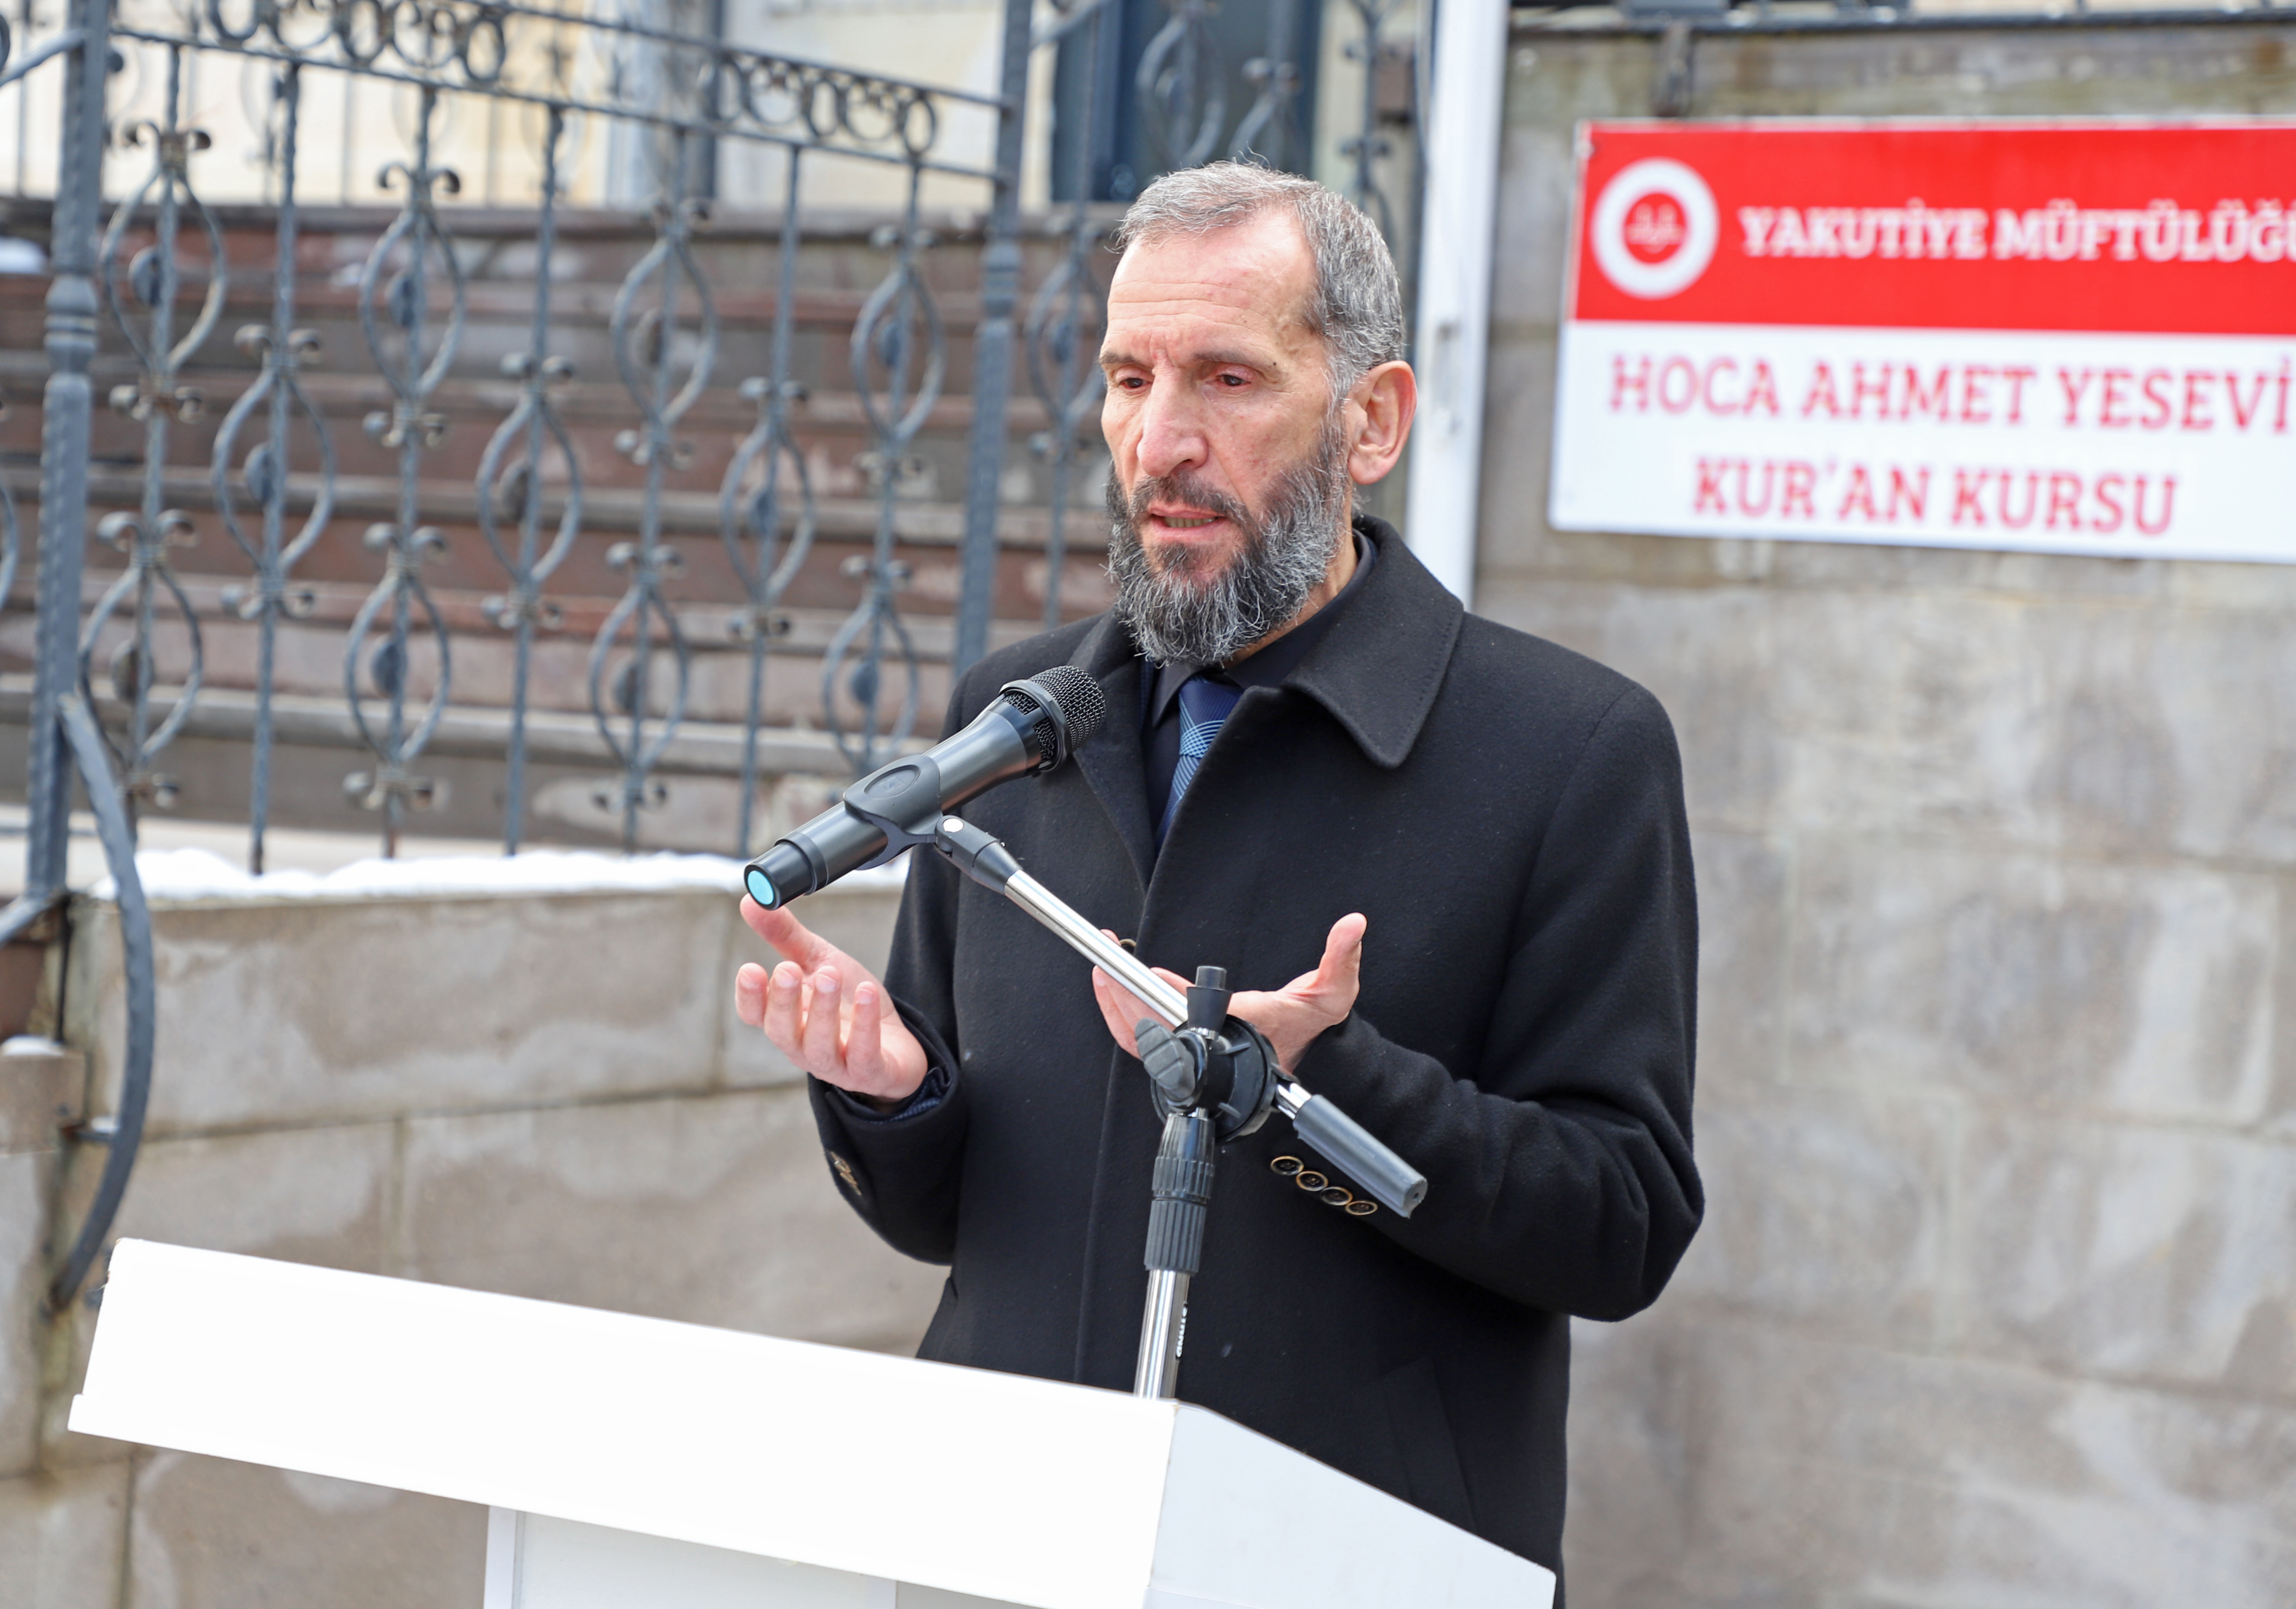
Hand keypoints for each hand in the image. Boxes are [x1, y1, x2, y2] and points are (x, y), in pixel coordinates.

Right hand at [736, 897, 929, 1108]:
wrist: (897, 1045)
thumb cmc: (850, 1006)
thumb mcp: (820, 962)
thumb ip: (786, 936)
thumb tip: (751, 900)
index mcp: (787, 1019)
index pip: (755, 1015)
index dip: (749, 996)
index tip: (750, 968)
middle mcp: (804, 1046)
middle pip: (782, 1031)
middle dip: (783, 1001)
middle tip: (787, 969)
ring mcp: (836, 1064)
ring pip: (819, 1046)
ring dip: (822, 1010)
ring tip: (829, 975)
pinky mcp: (870, 1072)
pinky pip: (863, 1054)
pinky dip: (864, 1026)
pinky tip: (868, 994)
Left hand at [1090, 913, 1366, 1075]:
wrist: (1304, 1061)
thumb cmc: (1311, 1027)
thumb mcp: (1335, 990)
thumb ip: (1341, 956)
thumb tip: (1353, 925)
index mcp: (1243, 1027)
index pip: (1198, 1016)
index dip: (1170, 998)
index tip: (1151, 975)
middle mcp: (1213, 1042)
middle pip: (1157, 1030)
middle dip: (1126, 998)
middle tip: (1105, 965)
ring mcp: (1194, 1048)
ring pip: (1143, 1038)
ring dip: (1117, 1005)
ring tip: (1101, 971)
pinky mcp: (1183, 1045)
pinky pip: (1143, 1040)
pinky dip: (1122, 1016)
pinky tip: (1111, 989)